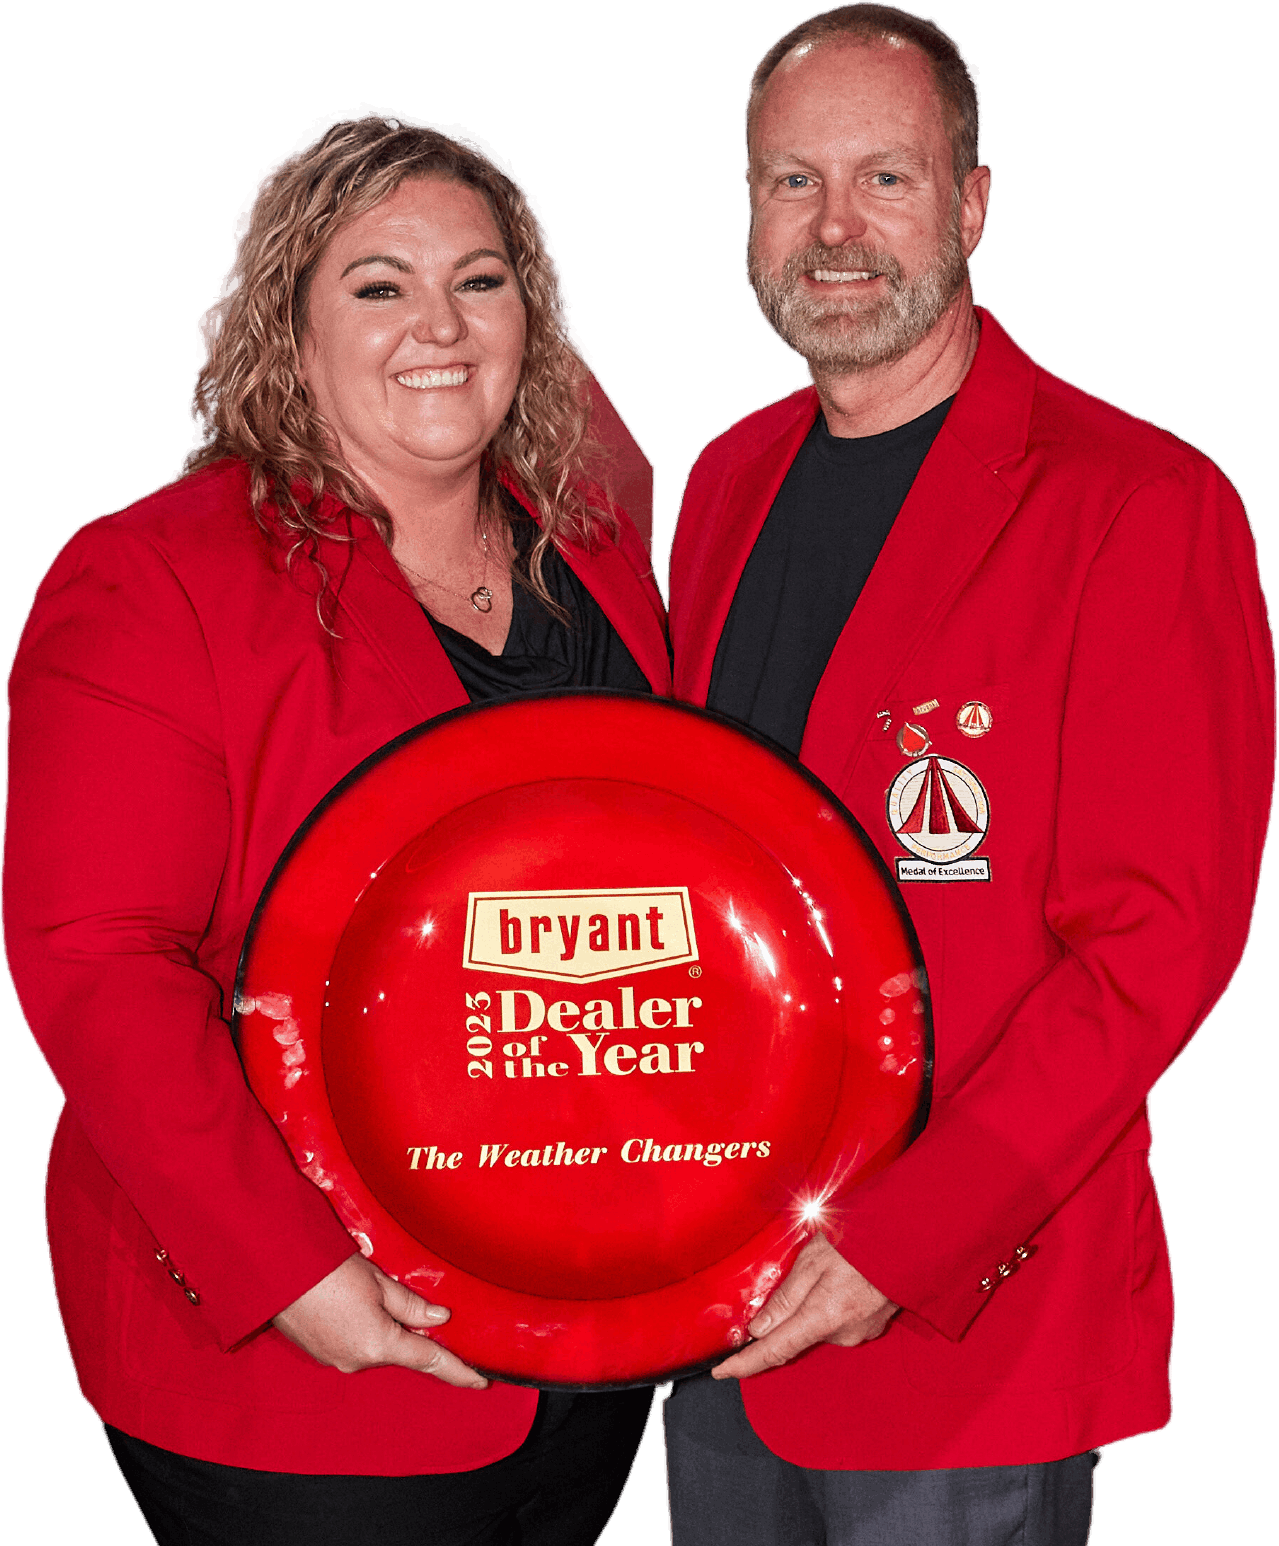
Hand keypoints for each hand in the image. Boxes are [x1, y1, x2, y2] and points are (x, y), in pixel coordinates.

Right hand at [273, 1254, 487, 1388]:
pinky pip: (356, 1342)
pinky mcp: (321, 1351)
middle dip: (414, 1331)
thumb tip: (439, 1319)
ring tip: (375, 1291)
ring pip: (378, 1344)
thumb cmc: (326, 1269)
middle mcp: (357, 1360)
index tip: (481, 1381)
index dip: (458, 1371)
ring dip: (387, 1325)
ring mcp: (337, 1359)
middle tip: (421, 1303)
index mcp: (377, 1344)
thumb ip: (411, 1304)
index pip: (429, 1360)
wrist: (274, 1268)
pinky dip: (366, 1326)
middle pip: (402, 1349)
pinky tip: (358, 1302)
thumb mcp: (378, 1280)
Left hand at [712, 1232, 897, 1379]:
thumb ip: (785, 1296)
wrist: (911, 1238)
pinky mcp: (872, 1327)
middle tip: (803, 1272)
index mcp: (823, 1316)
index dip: (746, 1364)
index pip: (775, 1350)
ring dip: (815, 1302)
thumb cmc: (863, 1240)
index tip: (723, 1372)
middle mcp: (842, 1333)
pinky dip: (834, 1302)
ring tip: (830, 1267)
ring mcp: (860, 1333)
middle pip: (798, 1332)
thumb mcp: (813, 1258)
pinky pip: (840, 1320)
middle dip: (792, 1309)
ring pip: (819, 1324)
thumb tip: (759, 1328)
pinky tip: (844, 1277)